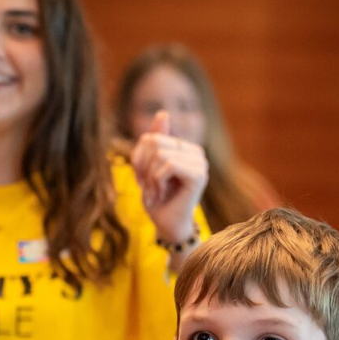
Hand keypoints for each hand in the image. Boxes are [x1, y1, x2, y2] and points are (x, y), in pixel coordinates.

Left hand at [130, 111, 209, 247]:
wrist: (167, 226)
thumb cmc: (158, 199)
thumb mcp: (148, 166)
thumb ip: (155, 139)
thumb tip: (163, 112)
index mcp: (184, 148)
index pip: (150, 138)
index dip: (138, 159)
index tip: (144, 179)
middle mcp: (195, 152)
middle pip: (154, 142)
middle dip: (144, 168)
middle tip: (149, 188)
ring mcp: (199, 163)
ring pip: (160, 154)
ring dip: (151, 178)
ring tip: (156, 193)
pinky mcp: (199, 175)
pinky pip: (168, 165)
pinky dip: (158, 181)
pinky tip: (161, 195)